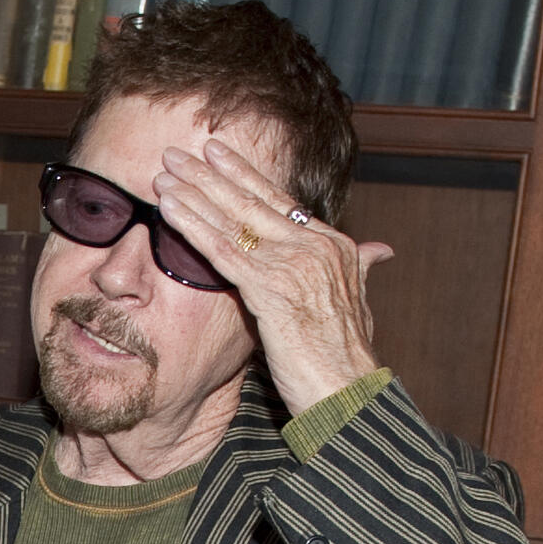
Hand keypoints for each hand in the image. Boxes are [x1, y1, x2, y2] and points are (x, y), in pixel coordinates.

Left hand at [155, 138, 392, 415]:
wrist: (349, 393)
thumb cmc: (344, 358)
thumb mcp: (356, 304)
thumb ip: (359, 270)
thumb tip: (378, 250)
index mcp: (332, 246)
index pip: (279, 201)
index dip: (245, 176)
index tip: (216, 154)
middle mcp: (315, 245)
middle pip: (253, 200)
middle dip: (212, 173)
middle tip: (178, 151)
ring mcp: (294, 264)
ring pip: (234, 218)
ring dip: (195, 191)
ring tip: (164, 171)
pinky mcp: (271, 288)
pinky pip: (223, 250)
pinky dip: (194, 225)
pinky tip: (168, 208)